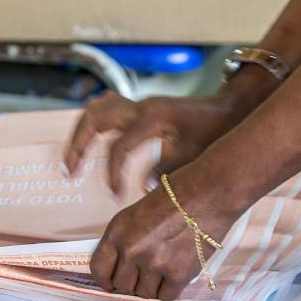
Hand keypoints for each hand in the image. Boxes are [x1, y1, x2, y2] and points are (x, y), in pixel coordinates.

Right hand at [64, 91, 239, 193]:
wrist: (230, 110)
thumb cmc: (215, 133)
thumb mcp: (192, 156)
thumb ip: (164, 171)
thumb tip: (141, 189)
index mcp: (152, 118)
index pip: (119, 147)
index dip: (113, 173)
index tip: (114, 195)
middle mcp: (140, 107)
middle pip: (94, 118)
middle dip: (78, 145)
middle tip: (70, 173)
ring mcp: (139, 105)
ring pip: (96, 110)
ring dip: (81, 134)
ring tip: (72, 161)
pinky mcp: (141, 109)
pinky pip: (108, 109)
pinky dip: (94, 125)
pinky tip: (89, 143)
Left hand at [91, 166, 236, 300]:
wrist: (209, 193)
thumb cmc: (176, 195)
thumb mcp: (137, 212)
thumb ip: (125, 238)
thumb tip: (122, 265)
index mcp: (118, 231)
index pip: (99, 269)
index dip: (106, 280)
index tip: (113, 283)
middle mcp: (132, 249)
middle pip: (122, 286)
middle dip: (132, 283)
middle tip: (145, 275)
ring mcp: (155, 263)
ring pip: (144, 294)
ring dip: (152, 287)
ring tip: (163, 271)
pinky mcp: (178, 273)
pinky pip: (166, 296)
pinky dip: (169, 290)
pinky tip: (174, 277)